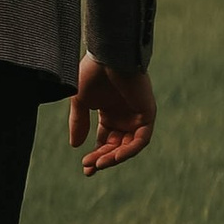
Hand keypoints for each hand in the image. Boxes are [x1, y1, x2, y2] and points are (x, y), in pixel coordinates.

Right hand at [70, 56, 154, 175]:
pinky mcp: (148, 113)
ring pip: (129, 146)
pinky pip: (141, 139)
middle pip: (116, 146)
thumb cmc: (93, 72)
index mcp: (110, 113)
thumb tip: (75, 145)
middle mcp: (125, 116)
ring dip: (115, 157)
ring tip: (99, 163)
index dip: (96, 155)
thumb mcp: (80, 101)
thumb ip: (79, 122)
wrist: (107, 56)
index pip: (105, 141)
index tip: (85, 167)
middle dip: (102, 158)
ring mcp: (137, 115)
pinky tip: (113, 156)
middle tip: (89, 167)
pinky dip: (129, 150)